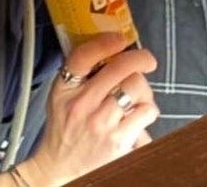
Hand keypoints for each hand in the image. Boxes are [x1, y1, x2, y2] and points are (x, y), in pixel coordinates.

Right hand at [20, 33, 157, 185]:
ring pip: (137, 87)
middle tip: (147, 60)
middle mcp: (82, 105)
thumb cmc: (64, 129)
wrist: (59, 168)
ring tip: (138, 96)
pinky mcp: (118, 141)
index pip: (85, 56)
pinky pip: (146, 112)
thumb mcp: (60, 95)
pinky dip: (148, 110)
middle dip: (141, 58)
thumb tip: (111, 48)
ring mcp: (101, 124)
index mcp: (66, 89)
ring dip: (144, 89)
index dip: (107, 42)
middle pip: (120, 67)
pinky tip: (138, 115)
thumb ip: (79, 72)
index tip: (121, 39)